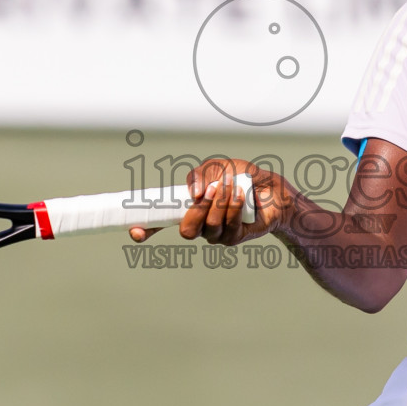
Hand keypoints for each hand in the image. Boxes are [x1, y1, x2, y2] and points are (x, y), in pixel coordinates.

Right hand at [126, 158, 292, 245]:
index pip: (160, 223)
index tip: (135, 231)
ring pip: (208, 228)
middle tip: (209, 191)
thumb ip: (199, 174)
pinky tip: (238, 194)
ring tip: (228, 187)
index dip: (146, 230)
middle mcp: (200, 224)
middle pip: (186, 231)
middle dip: (196, 211)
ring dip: (218, 205)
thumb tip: (193, 193)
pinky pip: (228, 228)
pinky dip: (232, 207)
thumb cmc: (241, 177)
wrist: (271, 187)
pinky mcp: (234, 238)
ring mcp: (217, 234)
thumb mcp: (216, 167)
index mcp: (188, 208)